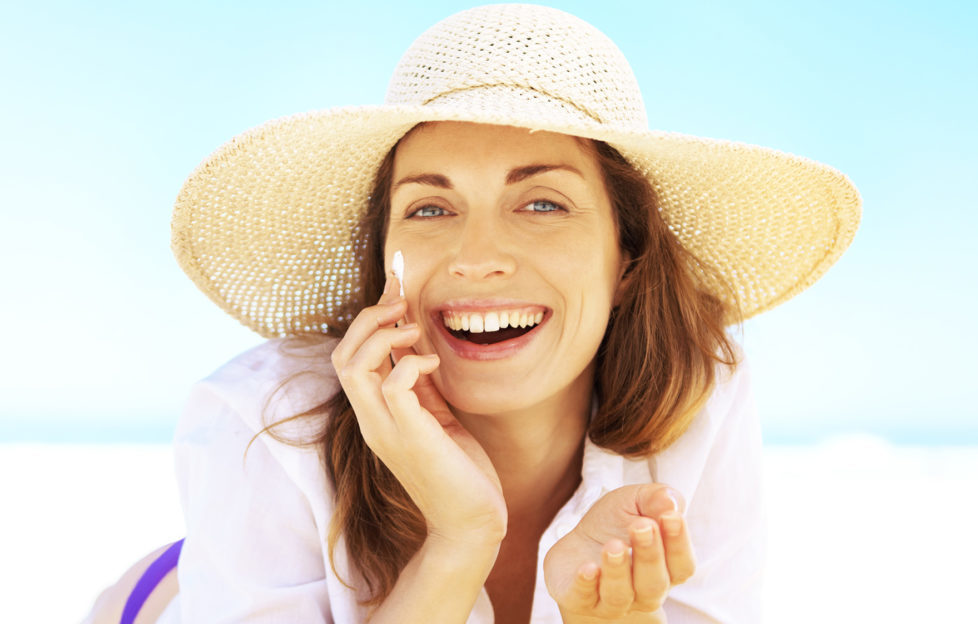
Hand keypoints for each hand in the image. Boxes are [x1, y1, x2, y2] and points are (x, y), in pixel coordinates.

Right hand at [330, 273, 506, 545]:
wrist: (473, 523)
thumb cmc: (459, 472)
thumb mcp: (437, 418)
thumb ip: (421, 387)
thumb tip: (417, 349)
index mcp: (376, 415)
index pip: (350, 357)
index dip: (369, 318)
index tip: (395, 286)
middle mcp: (373, 421)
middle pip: (342, 356)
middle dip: (369, 319)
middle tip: (402, 303)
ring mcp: (387, 429)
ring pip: (353, 366)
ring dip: (381, 336)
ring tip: (413, 327)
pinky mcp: (410, 436)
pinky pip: (393, 386)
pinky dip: (411, 363)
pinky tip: (434, 362)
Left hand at [543, 484, 694, 621]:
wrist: (575, 547)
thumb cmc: (613, 525)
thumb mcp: (635, 501)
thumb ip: (656, 499)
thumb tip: (671, 502)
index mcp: (665, 569)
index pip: (682, 566)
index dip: (679, 544)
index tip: (671, 516)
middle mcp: (643, 593)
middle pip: (654, 585)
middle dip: (650, 555)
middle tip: (641, 527)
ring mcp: (612, 602)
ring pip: (621, 596)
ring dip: (618, 570)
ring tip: (613, 545)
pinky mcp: (581, 601)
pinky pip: (586, 599)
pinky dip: (587, 584)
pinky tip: (588, 568)